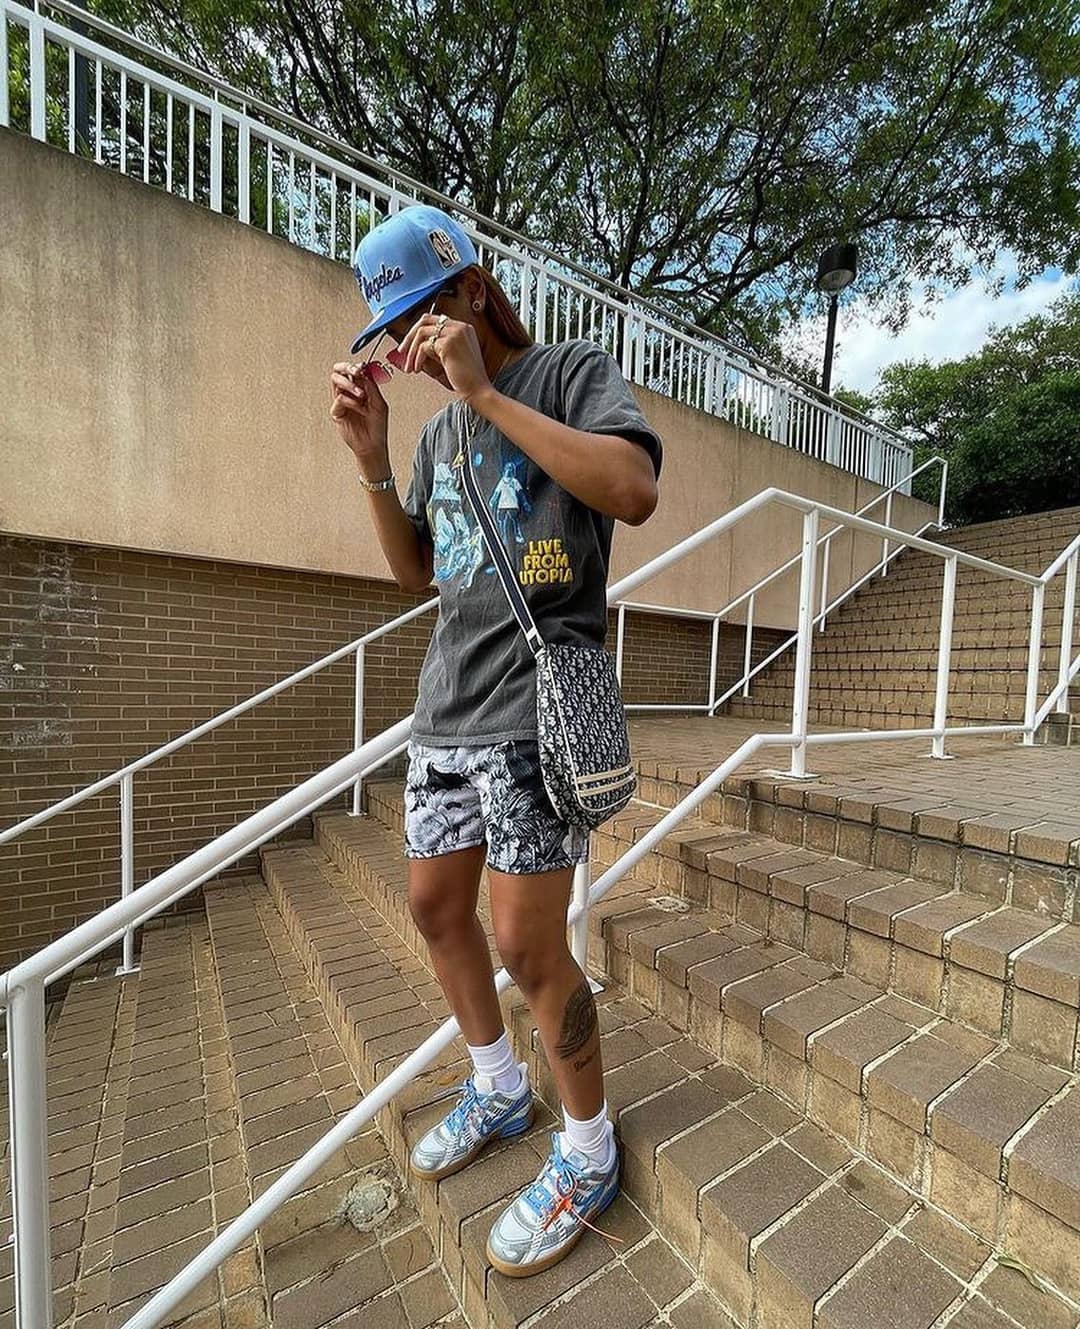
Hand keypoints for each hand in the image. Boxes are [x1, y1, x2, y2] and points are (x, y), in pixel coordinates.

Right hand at [329, 360, 390, 475]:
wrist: (373, 444)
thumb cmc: (377, 426)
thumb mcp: (379, 403)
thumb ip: (371, 386)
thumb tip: (364, 370)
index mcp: (361, 388)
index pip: (354, 370)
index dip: (357, 366)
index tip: (363, 367)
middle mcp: (349, 392)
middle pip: (340, 371)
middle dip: (347, 368)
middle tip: (356, 371)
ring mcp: (342, 401)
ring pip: (336, 381)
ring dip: (349, 384)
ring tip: (361, 394)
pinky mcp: (336, 411)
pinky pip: (339, 398)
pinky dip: (350, 401)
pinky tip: (359, 408)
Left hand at [394, 312, 493, 403]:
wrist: (478, 390)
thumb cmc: (466, 378)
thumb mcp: (452, 356)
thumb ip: (439, 345)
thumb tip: (418, 344)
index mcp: (463, 327)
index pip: (435, 319)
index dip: (419, 330)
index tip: (410, 345)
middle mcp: (460, 326)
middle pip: (425, 320)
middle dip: (410, 335)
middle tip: (402, 351)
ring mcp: (454, 333)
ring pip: (422, 332)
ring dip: (411, 350)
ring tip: (409, 365)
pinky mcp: (448, 344)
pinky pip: (423, 347)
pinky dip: (416, 358)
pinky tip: (417, 369)